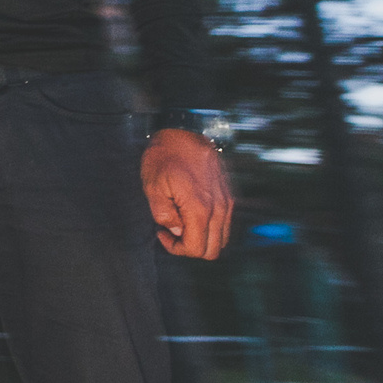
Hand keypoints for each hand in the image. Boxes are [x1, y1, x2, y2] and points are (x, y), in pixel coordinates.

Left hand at [142, 128, 232, 258]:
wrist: (185, 131)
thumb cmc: (165, 156)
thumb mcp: (153, 186)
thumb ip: (164, 214)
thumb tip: (176, 230)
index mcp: (200, 208)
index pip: (196, 249)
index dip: (177, 248)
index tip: (162, 233)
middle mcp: (219, 208)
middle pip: (213, 251)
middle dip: (190, 248)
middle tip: (171, 231)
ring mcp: (227, 202)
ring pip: (221, 239)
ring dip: (201, 239)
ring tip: (180, 222)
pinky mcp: (229, 196)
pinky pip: (224, 225)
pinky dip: (210, 228)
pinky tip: (191, 214)